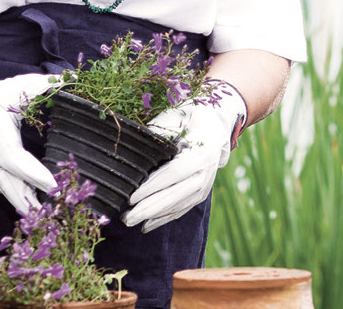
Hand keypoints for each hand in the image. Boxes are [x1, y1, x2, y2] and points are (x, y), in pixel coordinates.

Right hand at [0, 64, 56, 213]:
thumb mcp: (18, 89)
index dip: (35, 174)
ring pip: (10, 192)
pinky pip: (8, 188)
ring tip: (48, 217)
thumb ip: (45, 86)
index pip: (18, 161)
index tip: (53, 186)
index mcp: (0, 139)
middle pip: (13, 188)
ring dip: (28, 205)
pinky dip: (22, 199)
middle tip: (53, 213)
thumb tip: (70, 78)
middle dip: (32, 202)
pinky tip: (37, 209)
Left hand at [123, 83, 248, 231]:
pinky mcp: (201, 193)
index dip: (152, 187)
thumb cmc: (190, 117)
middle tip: (127, 218)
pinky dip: (164, 218)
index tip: (131, 197)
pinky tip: (147, 226)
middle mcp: (206, 172)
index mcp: (201, 152)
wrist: (215, 124)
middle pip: (176, 194)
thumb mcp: (175, 116)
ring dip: (154, 216)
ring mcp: (205, 185)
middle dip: (150, 208)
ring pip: (179, 205)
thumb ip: (160, 131)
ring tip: (131, 222)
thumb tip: (138, 144)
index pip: (174, 173)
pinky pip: (182, 209)